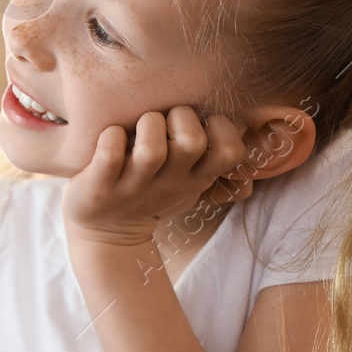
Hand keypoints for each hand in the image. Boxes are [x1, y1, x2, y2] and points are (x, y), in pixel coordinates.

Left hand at [62, 105, 251, 248]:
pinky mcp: (101, 186)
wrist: (107, 235)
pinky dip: (110, 137)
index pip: (231, 151)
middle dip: (180, 116)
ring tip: (137, 128)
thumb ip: (212, 169)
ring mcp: (134, 186)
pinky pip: (110, 154)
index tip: (202, 123)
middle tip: (165, 122)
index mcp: (195, 179)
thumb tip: (249, 163)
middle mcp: (169, 183)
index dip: (222, 127)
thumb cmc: (150, 195)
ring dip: (146, 125)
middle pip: (192, 141)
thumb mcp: (188, 188)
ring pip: (152, 148)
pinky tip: (110, 136)